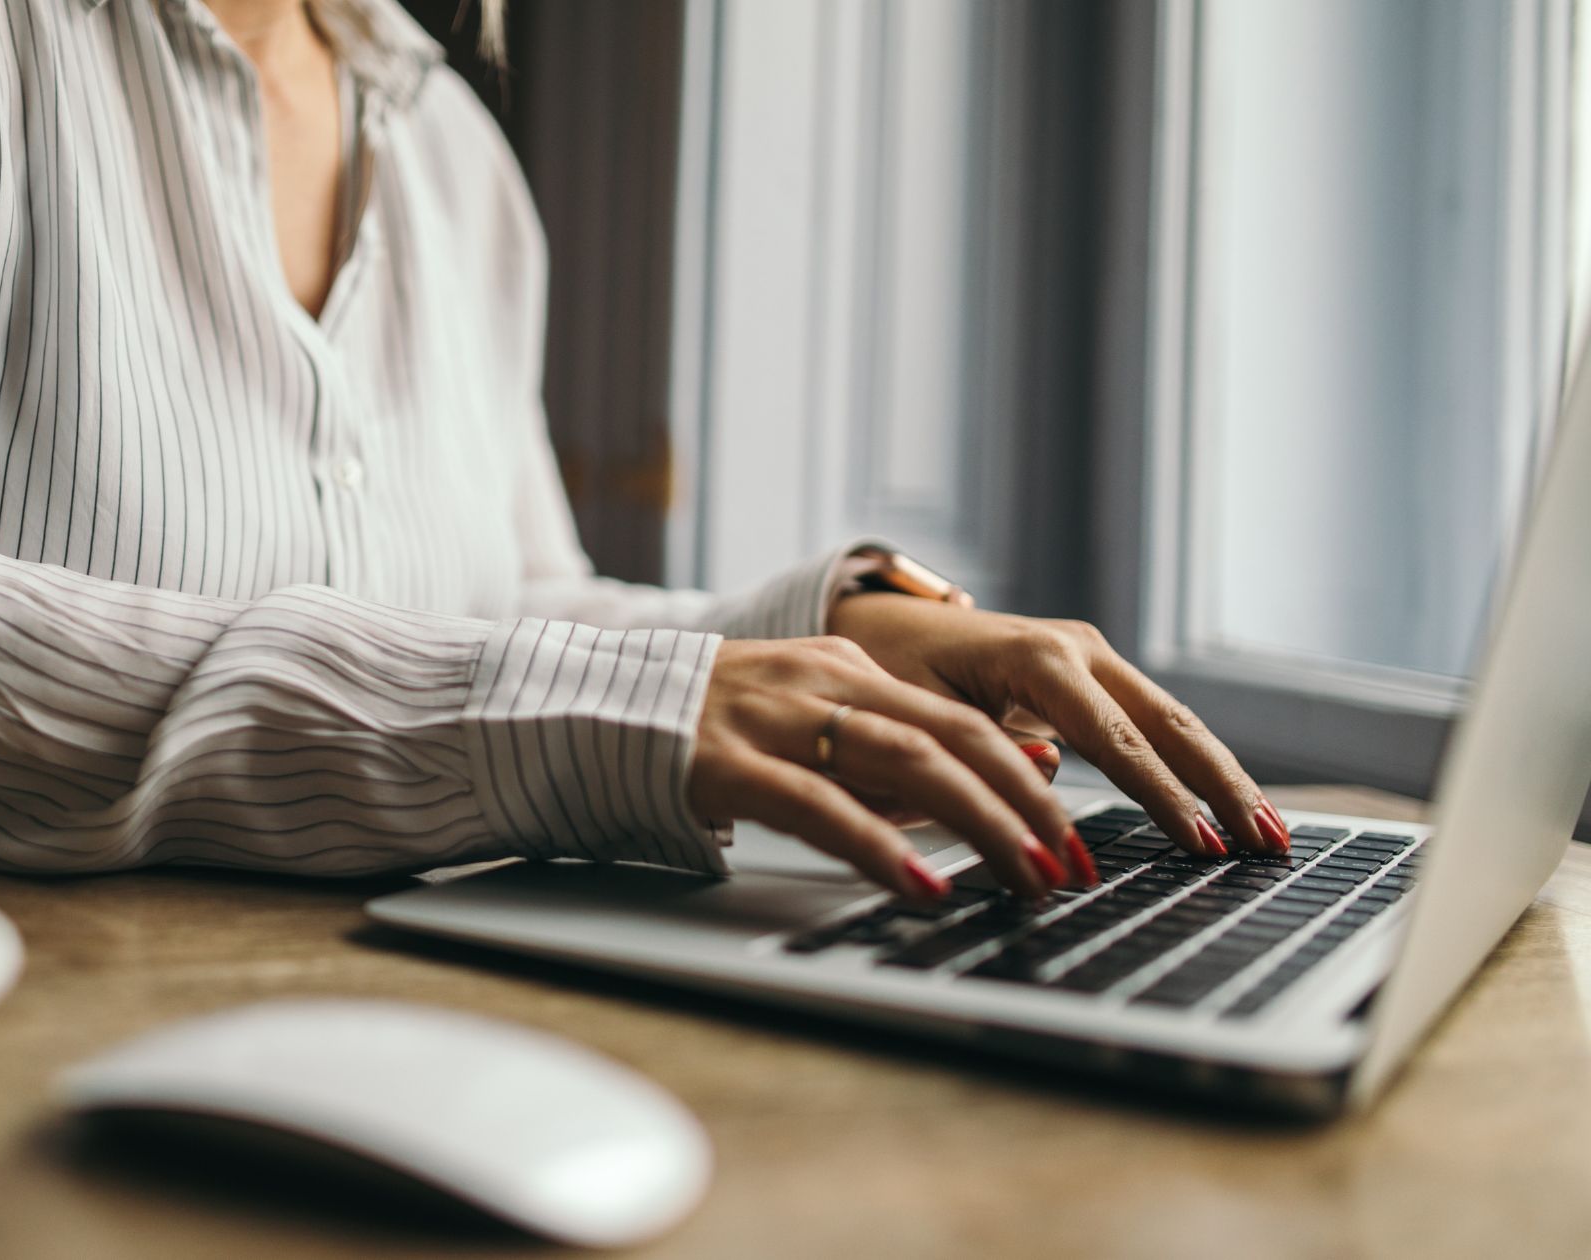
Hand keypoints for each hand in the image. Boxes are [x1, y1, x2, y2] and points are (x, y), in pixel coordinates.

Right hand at [687, 637, 1095, 901]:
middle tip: (1071, 865)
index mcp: (844, 670)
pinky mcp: (722, 763)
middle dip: (1024, 804)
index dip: (1028, 777)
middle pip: (950, 735)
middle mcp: (816, 681)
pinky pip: (816, 804)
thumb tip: (1015, 774)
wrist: (581, 712)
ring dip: (978, 822)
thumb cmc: (703, 736)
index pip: (961, 718)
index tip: (1075, 835)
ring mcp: (770, 718)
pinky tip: (920, 885)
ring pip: (902, 760)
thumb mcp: (808, 731)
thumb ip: (892, 757)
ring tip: (1023, 876)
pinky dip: (879, 846)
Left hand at [827, 593, 1290, 858]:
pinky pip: (1153, 724)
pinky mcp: (1094, 675)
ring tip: (1268, 836)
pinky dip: (1194, 766)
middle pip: (1169, 724)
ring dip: (1224, 779)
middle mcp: (1077, 649)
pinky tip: (1226, 808)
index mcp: (1036, 658)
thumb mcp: (921, 714)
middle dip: (1221, 787)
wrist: (883, 626)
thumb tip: (1054, 773)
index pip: (1114, 739)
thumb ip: (982, 748)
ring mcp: (1092, 657)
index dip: (1160, 796)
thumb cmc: (891, 672)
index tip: (1197, 843)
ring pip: (1174, 722)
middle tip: (1265, 846)